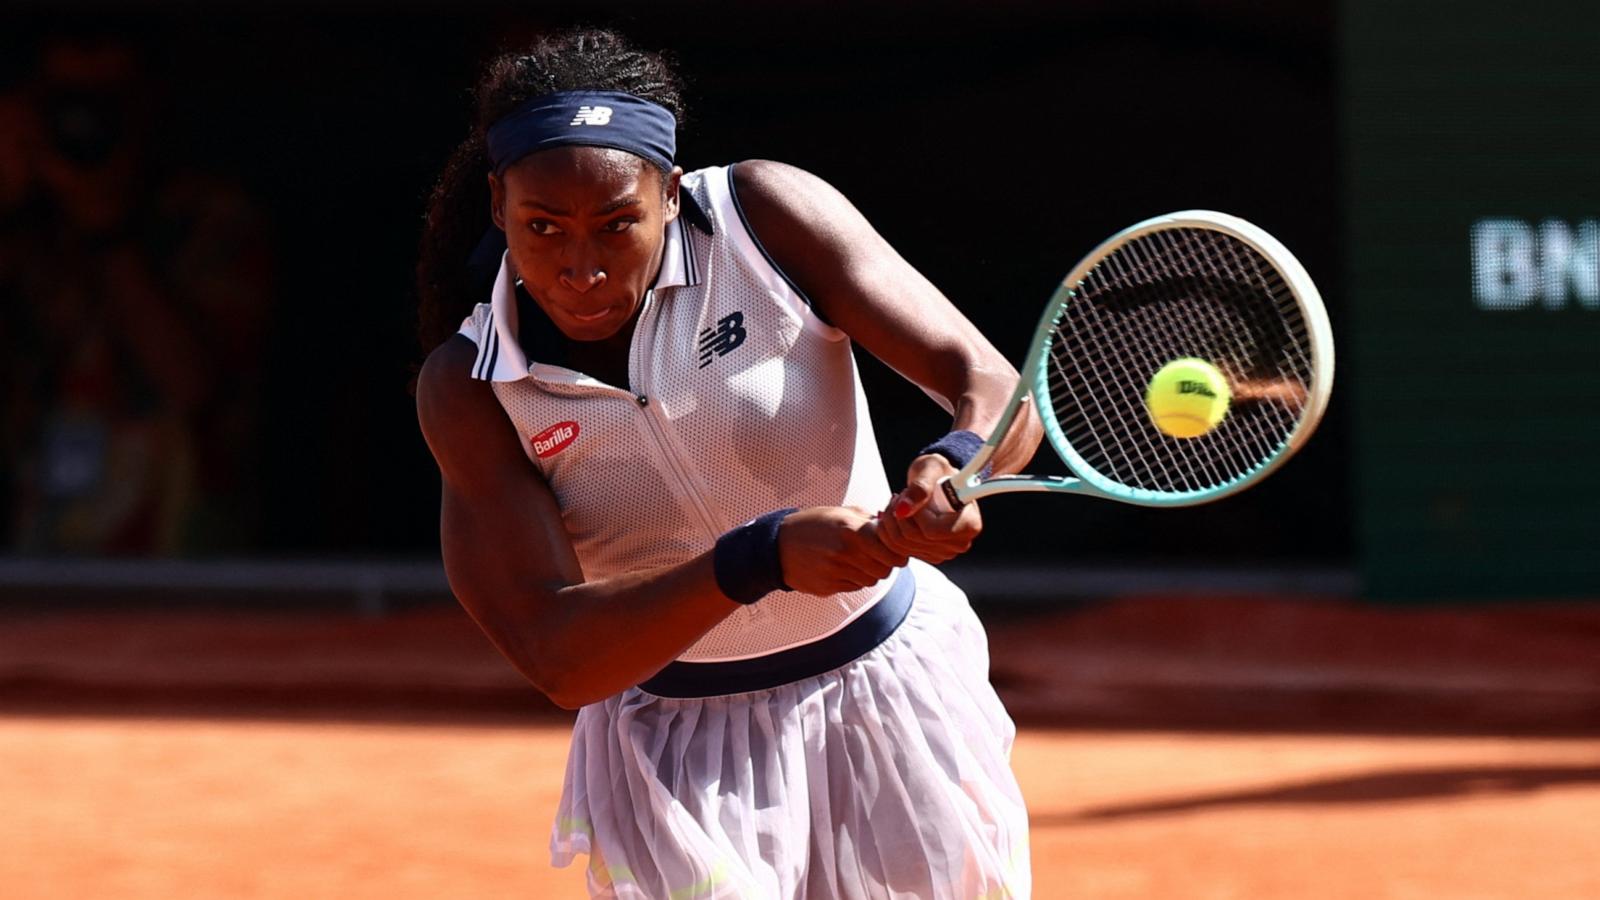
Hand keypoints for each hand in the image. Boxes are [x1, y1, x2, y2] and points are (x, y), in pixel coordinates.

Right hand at [778, 506, 909, 594]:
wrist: (777, 545)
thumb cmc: (813, 525)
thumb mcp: (840, 513)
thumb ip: (868, 519)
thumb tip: (892, 522)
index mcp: (851, 531)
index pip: (892, 552)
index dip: (896, 552)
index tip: (893, 549)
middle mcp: (845, 554)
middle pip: (884, 570)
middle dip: (884, 564)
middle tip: (876, 556)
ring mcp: (835, 573)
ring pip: (870, 581)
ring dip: (869, 573)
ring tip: (855, 560)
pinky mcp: (827, 588)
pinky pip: (853, 588)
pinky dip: (853, 580)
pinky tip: (840, 568)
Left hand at [875, 454, 981, 563]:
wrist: (936, 481)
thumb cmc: (939, 472)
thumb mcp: (930, 468)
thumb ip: (920, 487)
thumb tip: (903, 509)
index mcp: (969, 524)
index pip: (931, 531)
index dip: (916, 513)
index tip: (912, 494)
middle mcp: (960, 543)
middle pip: (914, 539)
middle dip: (899, 514)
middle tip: (900, 495)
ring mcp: (944, 552)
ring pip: (902, 546)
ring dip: (891, 521)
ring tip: (898, 502)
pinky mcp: (929, 555)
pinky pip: (898, 549)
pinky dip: (890, 530)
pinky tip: (897, 514)